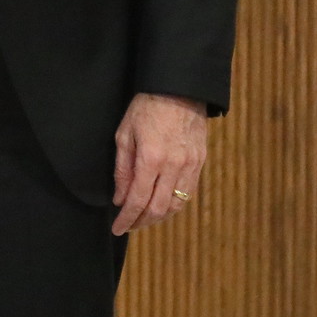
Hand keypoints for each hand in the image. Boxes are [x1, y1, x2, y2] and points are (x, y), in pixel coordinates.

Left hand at [110, 92, 205, 235]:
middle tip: (129, 225)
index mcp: (151, 158)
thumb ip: (122, 169)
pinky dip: (174, 204)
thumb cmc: (146, 107)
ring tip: (144, 218)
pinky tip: (163, 204)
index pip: (137, 200)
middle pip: (158, 209)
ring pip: (177, 205)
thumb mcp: (124, 134)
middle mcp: (173, 166)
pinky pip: (188, 193)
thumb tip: (120, 198)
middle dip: (142, 222)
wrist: (178, 88)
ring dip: (159, 217)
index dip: (127, 219)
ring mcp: (190, 165)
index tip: (117, 228)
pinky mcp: (200, 161)